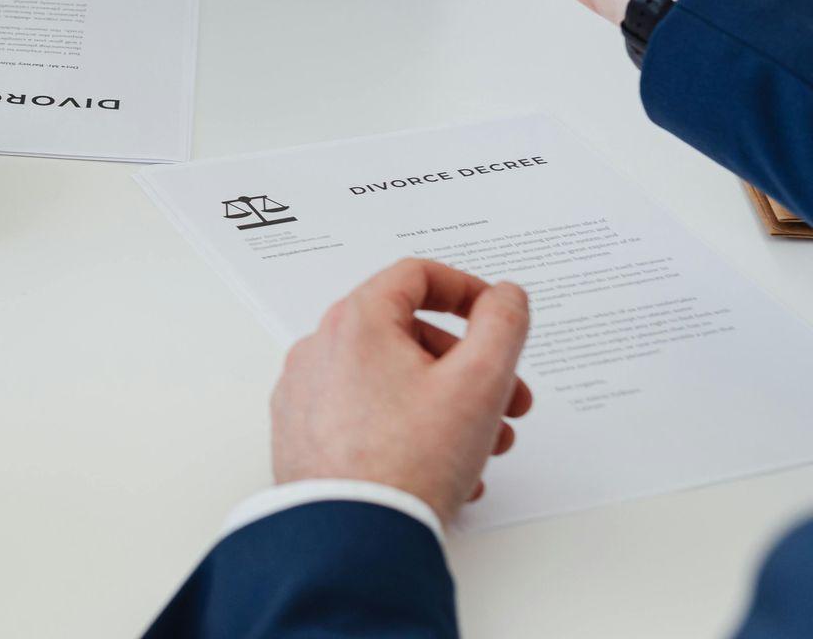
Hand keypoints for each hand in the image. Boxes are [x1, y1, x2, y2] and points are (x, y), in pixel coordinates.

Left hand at [272, 258, 532, 525]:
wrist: (353, 537)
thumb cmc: (410, 461)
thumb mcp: (479, 383)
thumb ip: (502, 326)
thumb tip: (504, 295)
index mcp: (354, 322)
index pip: (415, 275)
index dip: (466, 289)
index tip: (496, 314)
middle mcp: (319, 349)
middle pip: (407, 335)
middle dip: (469, 366)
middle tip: (510, 402)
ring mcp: (306, 393)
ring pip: (391, 380)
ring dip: (448, 404)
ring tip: (486, 447)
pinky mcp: (303, 434)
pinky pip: (366, 415)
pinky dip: (410, 429)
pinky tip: (449, 471)